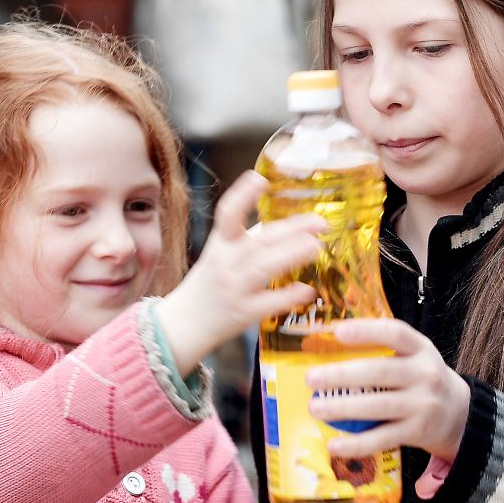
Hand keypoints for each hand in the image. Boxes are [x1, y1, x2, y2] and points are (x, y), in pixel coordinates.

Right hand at [156, 171, 324, 375]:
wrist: (183, 323)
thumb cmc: (209, 284)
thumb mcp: (221, 255)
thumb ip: (250, 240)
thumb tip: (288, 226)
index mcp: (220, 245)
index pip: (227, 214)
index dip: (242, 195)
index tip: (260, 179)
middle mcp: (225, 263)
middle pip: (258, 241)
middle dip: (290, 229)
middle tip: (320, 222)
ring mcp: (234, 289)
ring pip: (263, 268)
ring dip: (291, 256)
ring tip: (316, 247)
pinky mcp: (243, 313)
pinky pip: (268, 304)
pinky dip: (288, 296)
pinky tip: (308, 290)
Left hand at [305, 318, 470, 463]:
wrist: (459, 414)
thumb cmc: (423, 380)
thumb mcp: (415, 356)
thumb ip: (384, 349)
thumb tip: (329, 346)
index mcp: (421, 349)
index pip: (395, 333)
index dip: (367, 331)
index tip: (338, 331)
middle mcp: (425, 375)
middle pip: (381, 372)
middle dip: (343, 375)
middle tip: (312, 378)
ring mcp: (422, 405)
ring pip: (379, 406)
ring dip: (343, 408)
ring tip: (316, 407)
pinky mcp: (416, 432)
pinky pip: (382, 439)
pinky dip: (357, 444)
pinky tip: (334, 445)